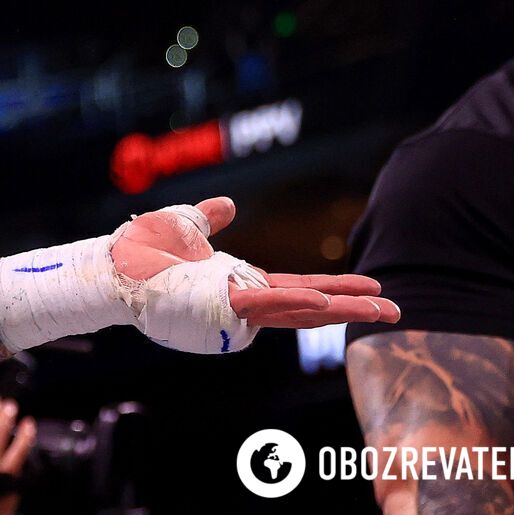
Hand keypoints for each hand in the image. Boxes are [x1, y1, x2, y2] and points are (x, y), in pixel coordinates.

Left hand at [113, 196, 399, 327]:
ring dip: (339, 308)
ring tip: (379, 308)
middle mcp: (246, 301)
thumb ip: (209, 219)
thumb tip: (227, 204)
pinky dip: (295, 303)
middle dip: (355, 308)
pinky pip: (266, 304)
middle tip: (398, 310)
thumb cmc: (144, 256)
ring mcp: (236, 307)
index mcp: (243, 284)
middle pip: (312, 305)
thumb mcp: (185, 229)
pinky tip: (323, 303)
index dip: (338, 287)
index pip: (302, 286)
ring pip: (298, 309)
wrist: (115, 270)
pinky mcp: (224, 307)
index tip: (373, 289)